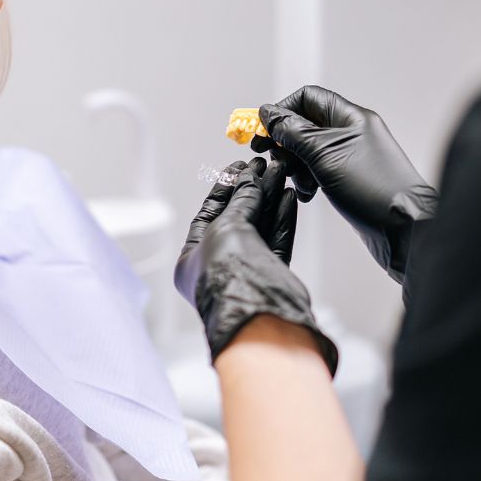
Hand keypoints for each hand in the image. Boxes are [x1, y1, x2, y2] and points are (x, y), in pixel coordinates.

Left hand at [174, 157, 337, 373]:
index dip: (225, 187)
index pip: (208, 213)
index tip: (241, 165)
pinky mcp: (271, 276)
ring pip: (259, 227)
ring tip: (282, 173)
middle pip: (236, 217)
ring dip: (270, 199)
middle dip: (252, 190)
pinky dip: (282, 218)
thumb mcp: (226, 228)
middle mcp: (216, 265)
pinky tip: (289, 198)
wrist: (258, 315)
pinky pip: (276, 241)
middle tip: (267, 165)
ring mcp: (245, 271)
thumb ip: (239, 201)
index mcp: (191, 259)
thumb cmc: (228, 276)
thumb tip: (249, 178)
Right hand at [252, 85, 436, 283]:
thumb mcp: (324, 155)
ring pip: (309, 150)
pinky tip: (308, 194)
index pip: (307, 98)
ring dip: (295, 164)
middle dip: (284, 142)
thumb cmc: (371, 187)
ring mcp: (350, 156)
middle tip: (270, 158)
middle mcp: (351, 132)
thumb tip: (267, 113)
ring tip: (296, 181)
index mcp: (350, 117)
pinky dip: (307, 179)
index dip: (282, 111)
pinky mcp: (349, 178)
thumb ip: (293, 132)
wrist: (405, 228)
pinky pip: (319, 170)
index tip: (264, 132)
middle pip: (305, 124)